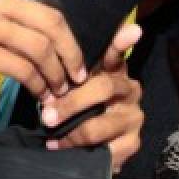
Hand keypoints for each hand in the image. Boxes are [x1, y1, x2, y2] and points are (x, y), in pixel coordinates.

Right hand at [0, 0, 90, 99]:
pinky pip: (20, 69)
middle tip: (79, 68)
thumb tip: (49, 27)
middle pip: (50, 19)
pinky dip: (37, 84)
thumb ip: (10, 7)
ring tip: (61, 86)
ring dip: (56, 73)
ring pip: (38, 48)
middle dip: (72, 49)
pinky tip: (40, 92)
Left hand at [41, 22, 144, 171]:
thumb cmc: (80, 107)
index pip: (118, 53)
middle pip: (103, 88)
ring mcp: (134, 117)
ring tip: (50, 133)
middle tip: (46, 114)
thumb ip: (66, 72)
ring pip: (100, 124)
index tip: (132, 30)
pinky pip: (103, 148)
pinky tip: (60, 146)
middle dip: (71, 102)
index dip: (122, 42)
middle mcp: (130, 90)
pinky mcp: (132, 142)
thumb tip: (45, 57)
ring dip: (70, 131)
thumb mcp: (74, 86)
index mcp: (116, 72)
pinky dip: (77, 148)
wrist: (96, 144)